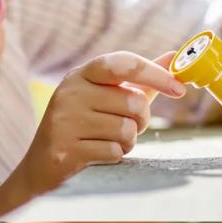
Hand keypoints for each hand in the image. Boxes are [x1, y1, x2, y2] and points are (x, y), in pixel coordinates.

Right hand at [0, 51, 183, 216]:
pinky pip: (114, 151)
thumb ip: (141, 79)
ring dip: (127, 141)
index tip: (179, 89)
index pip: (124, 64)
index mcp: (82, 74)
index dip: (155, 74)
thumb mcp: (109, 97)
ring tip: (107, 141)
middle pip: (133, 102)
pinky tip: (97, 155)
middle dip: (140, 120)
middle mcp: (71, 92)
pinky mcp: (65, 148)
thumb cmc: (84, 127)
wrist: (42, 166)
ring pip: (126, 130)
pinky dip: (114, 156)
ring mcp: (65, 120)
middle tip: (127, 126)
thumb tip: (175, 56)